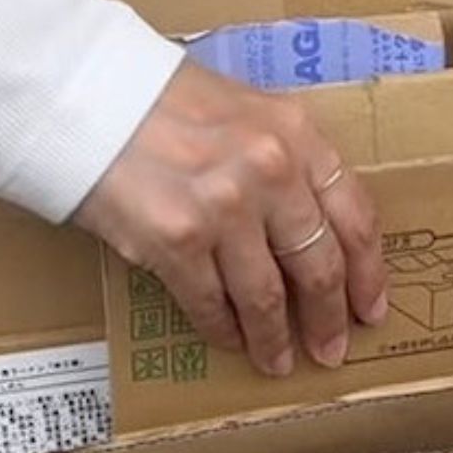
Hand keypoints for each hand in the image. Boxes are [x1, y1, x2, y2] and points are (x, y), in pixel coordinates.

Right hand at [74, 61, 387, 376]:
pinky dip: (223, 330)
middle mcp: (271, 171)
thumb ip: (288, 162)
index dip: (369, 274)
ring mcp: (225, 208)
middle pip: (318, 267)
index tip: (371, 309)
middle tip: (332, 350)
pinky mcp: (176, 240)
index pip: (356, 219)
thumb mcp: (247, 112)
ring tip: (279, 361)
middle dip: (329, 319)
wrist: (81, 90)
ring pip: (267, 297)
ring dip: (276, 339)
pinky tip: (230, 341)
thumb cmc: (163, 100)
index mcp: (298, 135)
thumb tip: (316, 230)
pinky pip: (212, 303)